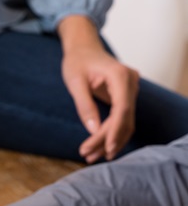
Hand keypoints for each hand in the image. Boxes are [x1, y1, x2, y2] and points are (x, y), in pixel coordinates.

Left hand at [59, 16, 139, 162]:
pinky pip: (122, 118)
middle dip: (107, 139)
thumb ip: (84, 105)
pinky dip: (112, 133)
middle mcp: (131, 82)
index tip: (106, 148)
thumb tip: (93, 130)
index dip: (115, 130)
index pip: (122, 108)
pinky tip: (100, 147)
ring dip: (111, 140)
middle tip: (88, 156)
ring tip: (91, 156)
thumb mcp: (75, 83)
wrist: (83, 49)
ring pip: (125, 121)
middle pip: (124, 118)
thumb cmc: (77, 62)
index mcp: (120, 75)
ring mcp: (131, 89)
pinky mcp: (126, 96)